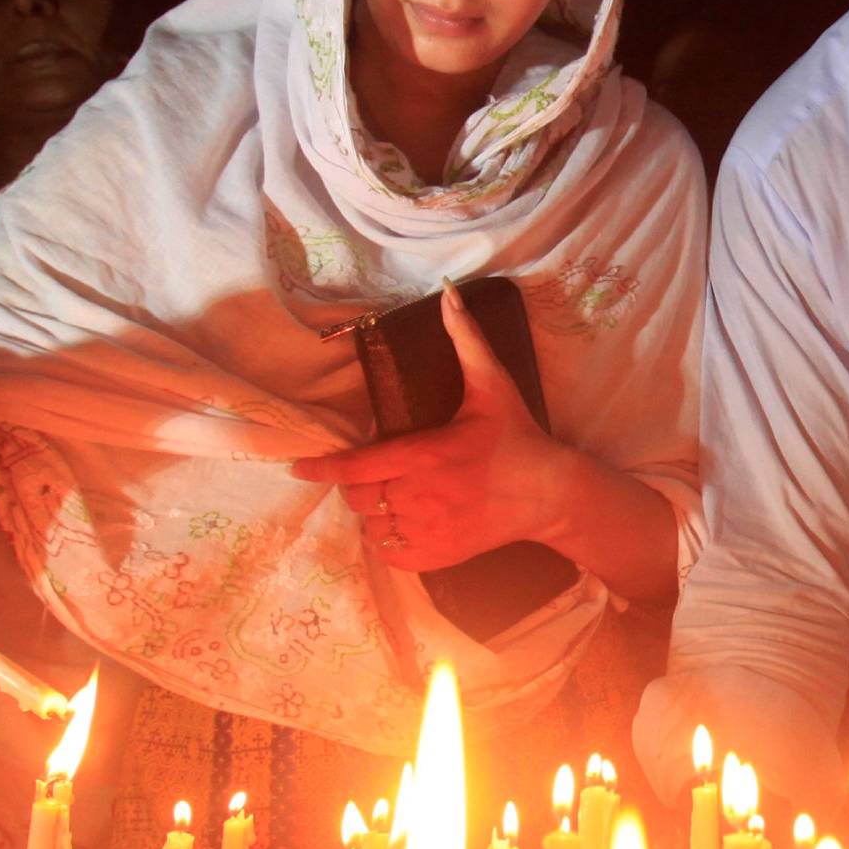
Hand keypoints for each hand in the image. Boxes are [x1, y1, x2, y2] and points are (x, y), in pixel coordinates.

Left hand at [291, 286, 569, 571]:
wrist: (550, 493)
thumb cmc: (516, 435)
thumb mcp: (492, 384)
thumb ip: (466, 339)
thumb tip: (449, 293)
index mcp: (427, 454)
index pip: (358, 465)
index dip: (323, 468)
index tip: (298, 468)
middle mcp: (423, 495)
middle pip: (359, 497)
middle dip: (358, 483)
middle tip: (377, 471)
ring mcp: (431, 529)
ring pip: (373, 526)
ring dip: (374, 512)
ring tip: (393, 496)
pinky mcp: (440, 556)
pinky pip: (392, 555)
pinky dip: (388, 541)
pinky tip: (404, 523)